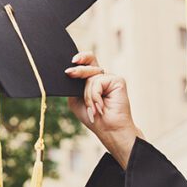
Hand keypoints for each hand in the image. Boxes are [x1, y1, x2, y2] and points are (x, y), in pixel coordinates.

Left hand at [66, 51, 143, 168]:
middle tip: (69, 73)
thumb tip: (69, 72)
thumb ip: (73, 85)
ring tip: (92, 108)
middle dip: (78, 69)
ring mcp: (110, 78)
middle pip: (89, 62)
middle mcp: (101, 76)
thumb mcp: (76, 99)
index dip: (80, 57)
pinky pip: (98, 81)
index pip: (86, 62)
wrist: (108, 129)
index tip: (72, 60)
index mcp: (91, 79)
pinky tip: (100, 106)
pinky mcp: (118, 80)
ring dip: (87, 94)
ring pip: (90, 76)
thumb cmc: (93, 116)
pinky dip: (95, 95)